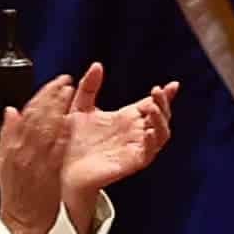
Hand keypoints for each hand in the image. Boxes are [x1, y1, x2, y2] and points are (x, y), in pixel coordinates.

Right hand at [0, 76, 75, 233]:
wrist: (22, 220)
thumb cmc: (16, 193)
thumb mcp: (2, 162)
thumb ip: (8, 135)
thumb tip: (10, 112)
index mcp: (12, 147)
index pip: (26, 115)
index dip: (41, 97)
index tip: (53, 84)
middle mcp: (23, 152)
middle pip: (37, 118)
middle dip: (51, 98)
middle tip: (65, 82)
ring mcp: (36, 161)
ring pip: (46, 129)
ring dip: (58, 109)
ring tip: (69, 93)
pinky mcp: (48, 172)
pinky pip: (55, 150)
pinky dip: (60, 134)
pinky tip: (69, 122)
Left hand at [56, 63, 177, 228]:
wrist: (61, 168)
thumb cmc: (71, 141)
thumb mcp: (79, 107)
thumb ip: (88, 86)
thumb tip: (97, 65)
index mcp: (125, 119)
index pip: (151, 105)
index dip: (164, 95)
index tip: (173, 85)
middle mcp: (134, 132)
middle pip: (161, 117)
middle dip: (164, 104)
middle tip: (157, 91)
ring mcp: (135, 147)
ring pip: (161, 134)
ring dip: (161, 120)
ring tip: (151, 108)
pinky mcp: (132, 162)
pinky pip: (149, 152)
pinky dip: (152, 140)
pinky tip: (147, 130)